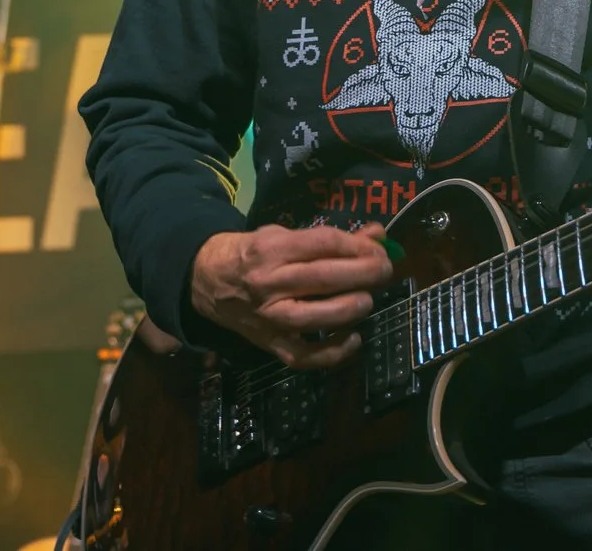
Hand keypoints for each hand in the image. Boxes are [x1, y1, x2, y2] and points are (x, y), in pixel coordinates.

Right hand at [189, 222, 396, 369]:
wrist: (207, 279)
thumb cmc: (253, 252)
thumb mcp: (285, 234)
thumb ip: (331, 238)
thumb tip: (378, 236)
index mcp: (272, 249)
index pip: (324, 244)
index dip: (358, 247)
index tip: (380, 250)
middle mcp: (269, 283)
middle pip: (324, 278)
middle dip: (364, 274)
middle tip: (384, 272)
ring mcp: (268, 317)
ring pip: (315, 317)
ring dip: (350, 309)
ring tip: (367, 300)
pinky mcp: (268, 343)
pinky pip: (303, 356)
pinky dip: (332, 353)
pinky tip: (354, 339)